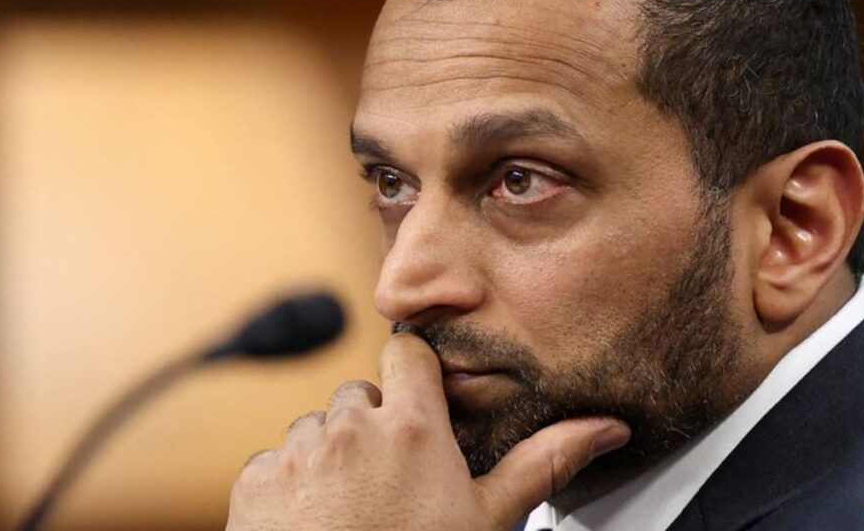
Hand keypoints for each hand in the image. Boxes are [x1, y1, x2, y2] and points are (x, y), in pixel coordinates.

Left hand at [226, 332, 630, 530]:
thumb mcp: (488, 521)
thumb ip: (542, 463)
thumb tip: (606, 425)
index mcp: (414, 427)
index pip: (408, 350)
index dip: (415, 376)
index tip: (422, 404)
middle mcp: (352, 425)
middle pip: (362, 396)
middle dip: (374, 428)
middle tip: (393, 483)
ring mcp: (300, 449)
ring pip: (317, 429)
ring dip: (332, 456)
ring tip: (354, 510)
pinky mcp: (257, 478)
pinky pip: (277, 462)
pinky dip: (292, 486)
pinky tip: (316, 524)